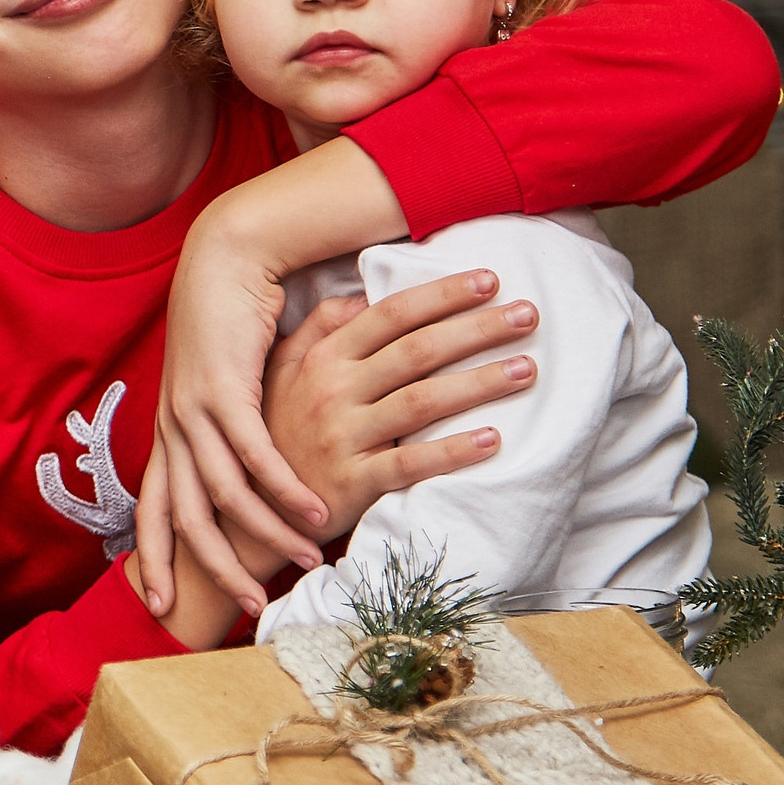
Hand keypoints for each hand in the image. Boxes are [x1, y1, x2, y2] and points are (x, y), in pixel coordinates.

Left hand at [132, 286, 352, 613]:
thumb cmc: (234, 322)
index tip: (161, 605)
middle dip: (211, 568)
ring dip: (262, 534)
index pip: (152, 508)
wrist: (226, 260)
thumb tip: (258, 472)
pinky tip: (311, 512)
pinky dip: (281, 488)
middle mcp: (173, 427)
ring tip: (303, 562)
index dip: (154, 557)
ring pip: (219, 494)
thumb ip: (239, 432)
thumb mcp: (230, 389)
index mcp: (170, 432)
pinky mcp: (222, 388)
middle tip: (243, 606)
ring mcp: (193, 409)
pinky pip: (252, 452)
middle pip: (182, 517)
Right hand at [262, 275, 539, 541]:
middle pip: (417, 351)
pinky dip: (453, 451)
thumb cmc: (277, 428)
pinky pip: (412, 463)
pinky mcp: (355, 482)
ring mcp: (344, 436)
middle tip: (527, 315)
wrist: (256, 504)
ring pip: (423, 401)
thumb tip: (364, 296)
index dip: (441, 295)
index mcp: (323, 358)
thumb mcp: (284, 368)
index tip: (488, 280)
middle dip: (477, 329)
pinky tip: (493, 440)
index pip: (391, 315)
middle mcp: (334, 390)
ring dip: (479, 383)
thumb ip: (321, 327)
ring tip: (525, 369)